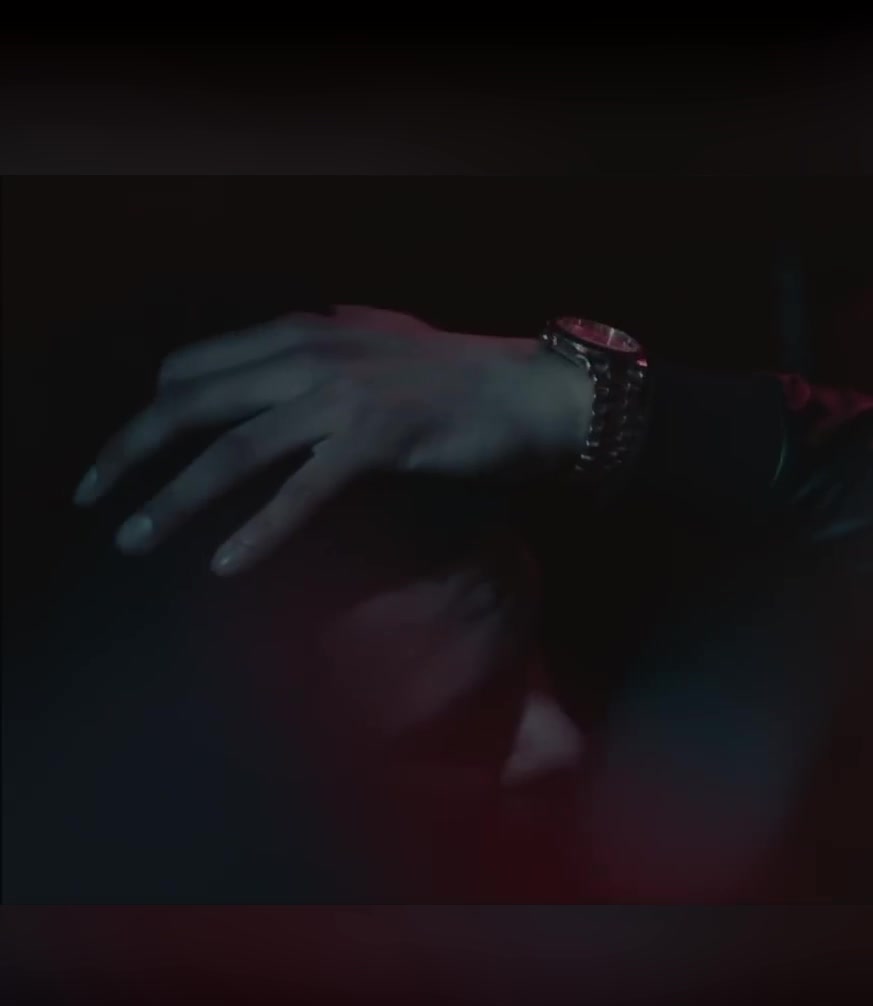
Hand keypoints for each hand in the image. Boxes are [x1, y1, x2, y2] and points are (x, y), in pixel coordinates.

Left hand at [74, 306, 592, 575]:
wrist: (542, 395)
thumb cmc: (467, 389)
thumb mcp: (376, 362)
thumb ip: (318, 373)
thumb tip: (271, 405)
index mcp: (307, 333)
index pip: (195, 365)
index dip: (149, 411)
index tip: (124, 455)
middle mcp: (313, 355)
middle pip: (192, 401)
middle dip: (129, 451)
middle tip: (90, 495)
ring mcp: (345, 395)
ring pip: (232, 448)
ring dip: (174, 498)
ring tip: (134, 539)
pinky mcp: (379, 439)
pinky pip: (300, 491)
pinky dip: (257, 531)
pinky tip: (224, 565)